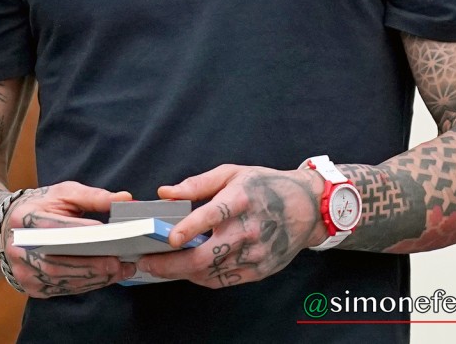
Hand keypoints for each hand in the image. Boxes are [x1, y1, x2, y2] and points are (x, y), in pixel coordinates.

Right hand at [3, 182, 136, 297]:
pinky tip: (105, 277)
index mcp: (25, 219)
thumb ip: (93, 197)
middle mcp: (19, 248)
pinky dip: (87, 285)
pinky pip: (63, 289)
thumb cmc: (40, 208)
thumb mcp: (62, 194)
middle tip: (119, 262)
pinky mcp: (32, 287)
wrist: (7, 229)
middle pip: (56, 261)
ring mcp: (23, 270)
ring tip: (119, 270)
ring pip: (61, 279)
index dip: (82, 232)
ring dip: (93, 278)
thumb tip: (125, 199)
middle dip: (90, 264)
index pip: (55, 228)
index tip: (109, 235)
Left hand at [134, 164, 324, 287]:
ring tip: (160, 267)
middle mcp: (249, 230)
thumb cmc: (265, 186)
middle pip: (206, 256)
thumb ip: (196, 184)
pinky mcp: (260, 270)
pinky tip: (187, 271)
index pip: (213, 216)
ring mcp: (256, 254)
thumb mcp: (232, 174)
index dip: (191, 227)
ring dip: (182, 272)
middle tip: (147, 262)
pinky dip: (202, 278)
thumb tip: (165, 193)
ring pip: (211, 272)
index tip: (170, 238)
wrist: (308, 208)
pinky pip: (224, 281)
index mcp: (241, 200)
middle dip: (172, 263)